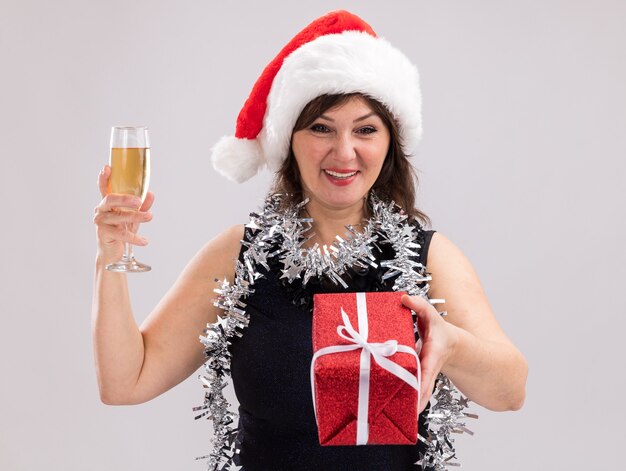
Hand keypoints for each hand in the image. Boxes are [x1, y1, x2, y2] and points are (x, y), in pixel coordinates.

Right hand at [93, 165, 154, 262]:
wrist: (113, 253)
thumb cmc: (120, 230)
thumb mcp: (133, 217)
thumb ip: (141, 206)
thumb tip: (150, 193)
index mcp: (107, 203)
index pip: (103, 188)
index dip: (104, 178)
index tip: (107, 168)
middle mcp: (101, 210)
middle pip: (110, 200)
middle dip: (125, 198)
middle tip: (139, 201)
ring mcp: (101, 222)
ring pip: (119, 216)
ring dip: (136, 216)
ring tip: (150, 216)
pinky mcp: (104, 234)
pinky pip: (122, 234)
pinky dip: (135, 237)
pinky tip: (144, 240)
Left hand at [401, 294, 458, 412]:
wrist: (453, 346)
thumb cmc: (440, 332)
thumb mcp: (432, 316)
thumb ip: (420, 306)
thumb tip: (405, 297)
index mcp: (432, 357)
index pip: (427, 373)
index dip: (421, 386)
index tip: (416, 398)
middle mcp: (429, 370)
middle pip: (423, 391)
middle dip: (415, 402)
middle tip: (407, 415)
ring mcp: (424, 378)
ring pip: (418, 395)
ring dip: (410, 405)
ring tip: (400, 417)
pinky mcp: (419, 380)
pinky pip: (413, 391)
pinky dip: (407, 400)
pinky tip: (396, 409)